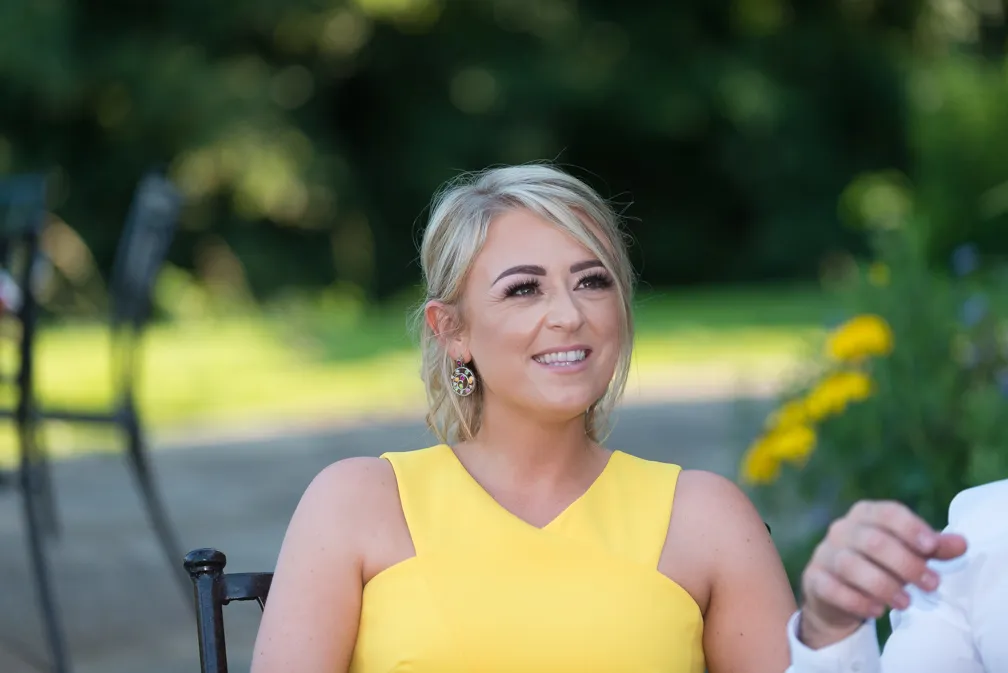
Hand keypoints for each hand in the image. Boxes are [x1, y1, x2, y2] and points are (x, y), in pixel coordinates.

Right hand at [798, 500, 967, 648]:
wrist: (837, 594)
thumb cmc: (879, 566)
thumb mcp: (908, 554)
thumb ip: (933, 548)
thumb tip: (962, 543)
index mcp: (865, 515)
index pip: (888, 513)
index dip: (911, 528)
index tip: (932, 548)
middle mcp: (842, 529)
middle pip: (872, 541)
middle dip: (906, 564)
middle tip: (931, 584)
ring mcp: (824, 553)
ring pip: (850, 565)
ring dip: (883, 585)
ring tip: (906, 602)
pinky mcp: (814, 578)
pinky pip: (832, 588)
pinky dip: (857, 600)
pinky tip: (877, 610)